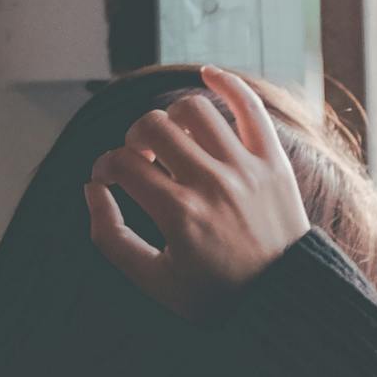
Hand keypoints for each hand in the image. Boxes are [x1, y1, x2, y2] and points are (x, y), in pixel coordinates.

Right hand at [86, 68, 308, 318]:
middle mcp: (211, 184)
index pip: (122, 164)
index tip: (108, 179)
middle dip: (133, 139)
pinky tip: (207, 74)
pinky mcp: (272, 160)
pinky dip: (227, 82)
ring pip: (193, 109)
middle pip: (152, 126)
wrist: (283, 301)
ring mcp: (245, 168)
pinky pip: (249, 105)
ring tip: (171, 141)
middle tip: (140, 161)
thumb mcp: (153, 281)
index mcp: (178, 214)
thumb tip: (92, 189)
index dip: (104, 167)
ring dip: (170, 118)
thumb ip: (111, 237)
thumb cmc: (215, 295)